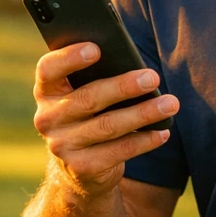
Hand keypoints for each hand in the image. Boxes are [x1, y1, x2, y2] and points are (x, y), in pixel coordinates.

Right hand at [32, 42, 177, 199]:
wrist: (79, 167)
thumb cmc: (89, 115)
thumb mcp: (83, 93)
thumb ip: (95, 76)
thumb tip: (134, 66)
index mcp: (46, 91)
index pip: (48, 70)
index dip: (69, 58)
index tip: (96, 49)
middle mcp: (47, 119)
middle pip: (88, 99)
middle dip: (123, 87)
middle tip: (152, 77)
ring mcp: (62, 146)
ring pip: (108, 126)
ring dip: (143, 114)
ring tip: (170, 104)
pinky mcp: (82, 168)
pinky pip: (119, 151)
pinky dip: (144, 141)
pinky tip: (163, 132)